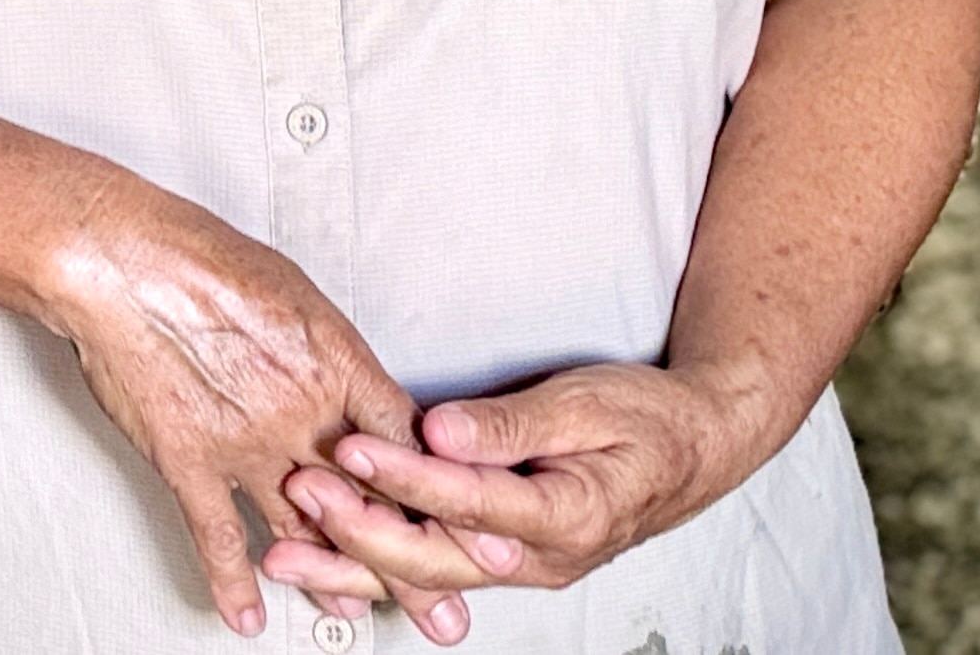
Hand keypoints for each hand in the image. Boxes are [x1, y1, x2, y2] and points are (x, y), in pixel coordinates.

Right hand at [35, 184, 421, 637]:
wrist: (125, 261)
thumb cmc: (201, 257)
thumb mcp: (295, 291)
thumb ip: (327, 349)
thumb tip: (344, 377)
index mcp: (338, 365)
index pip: (410, 447)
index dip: (446, 495)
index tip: (474, 528)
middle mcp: (303, 412)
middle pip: (374, 502)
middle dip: (417, 564)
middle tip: (444, 609)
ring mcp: (249, 444)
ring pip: (307, 529)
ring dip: (337, 580)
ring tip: (361, 615)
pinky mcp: (191, 461)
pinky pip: (219, 535)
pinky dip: (233, 581)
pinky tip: (247, 612)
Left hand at [275, 362, 756, 641]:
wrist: (697, 447)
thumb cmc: (650, 420)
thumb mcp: (589, 403)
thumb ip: (513, 424)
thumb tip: (442, 431)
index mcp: (568, 515)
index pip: (468, 503)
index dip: (404, 478)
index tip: (350, 450)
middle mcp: (540, 555)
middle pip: (436, 559)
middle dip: (358, 531)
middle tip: (299, 492)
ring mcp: (520, 563)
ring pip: (426, 576)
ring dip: (351, 564)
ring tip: (282, 551)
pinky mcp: (503, 555)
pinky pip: (434, 568)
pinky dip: (376, 565)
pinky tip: (325, 557)